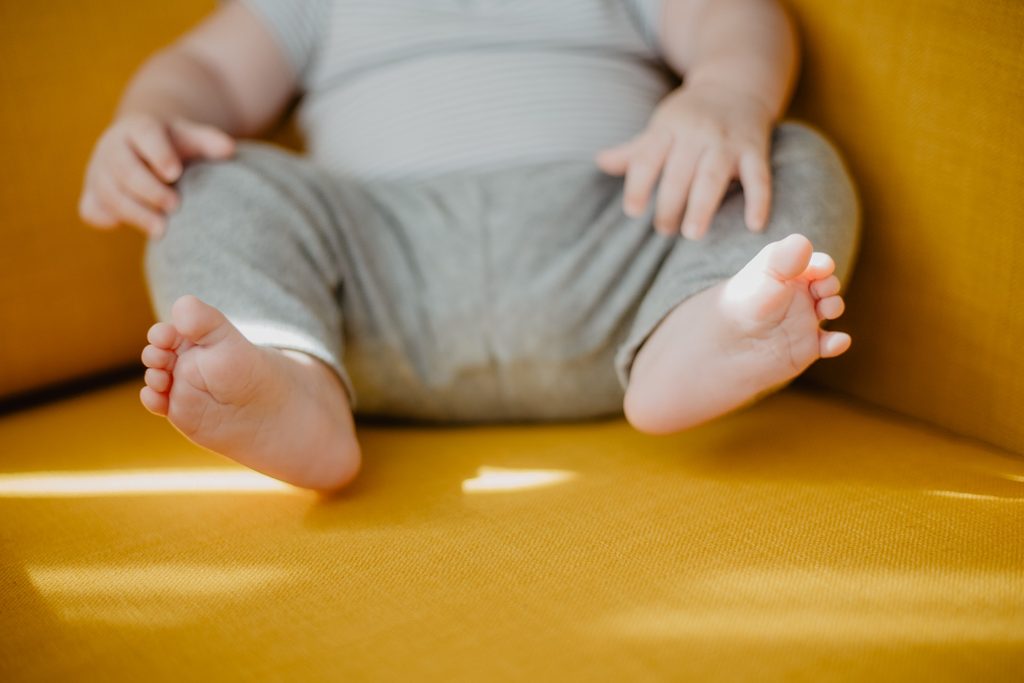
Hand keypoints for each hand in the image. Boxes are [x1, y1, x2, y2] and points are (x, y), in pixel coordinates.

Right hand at [79, 114, 234, 237]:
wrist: (140, 148)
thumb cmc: (173, 145)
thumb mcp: (190, 137)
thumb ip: (209, 141)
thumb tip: (229, 149)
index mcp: (138, 127)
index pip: (145, 135)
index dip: (158, 153)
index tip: (175, 173)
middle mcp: (112, 147)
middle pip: (123, 168)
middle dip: (148, 190)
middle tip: (175, 206)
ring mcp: (98, 171)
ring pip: (108, 192)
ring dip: (133, 212)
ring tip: (162, 229)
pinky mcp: (92, 193)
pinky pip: (90, 208)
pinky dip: (105, 218)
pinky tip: (125, 226)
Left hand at [596, 83, 773, 239]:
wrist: (737, 82)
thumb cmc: (691, 114)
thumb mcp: (661, 125)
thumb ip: (634, 150)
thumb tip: (600, 162)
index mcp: (669, 127)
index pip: (647, 158)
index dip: (638, 186)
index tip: (633, 212)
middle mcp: (697, 132)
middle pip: (679, 173)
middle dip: (669, 205)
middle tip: (664, 230)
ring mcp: (727, 141)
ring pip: (713, 175)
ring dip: (701, 205)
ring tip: (691, 234)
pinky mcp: (755, 149)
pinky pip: (758, 176)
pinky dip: (758, 201)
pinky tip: (753, 226)